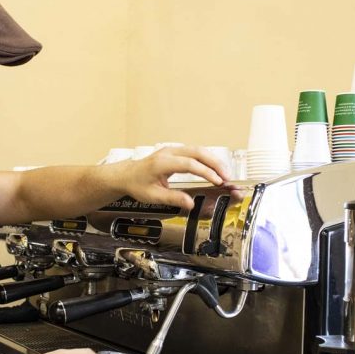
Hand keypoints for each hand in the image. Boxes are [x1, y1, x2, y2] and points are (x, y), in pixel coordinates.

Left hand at [110, 146, 229, 209]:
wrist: (126, 175)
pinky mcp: (175, 152)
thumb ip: (173, 199)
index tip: (218, 182)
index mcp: (163, 163)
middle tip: (228, 177)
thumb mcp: (153, 196)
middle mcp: (169, 152)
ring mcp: (172, 150)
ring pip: (198, 150)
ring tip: (225, 174)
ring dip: (213, 160)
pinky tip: (214, 169)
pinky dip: (206, 159)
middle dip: (215, 163)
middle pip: (198, 152)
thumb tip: (191, 204)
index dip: (206, 172)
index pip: (190, 164)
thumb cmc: (138, 185)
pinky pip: (194, 152)